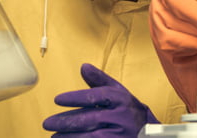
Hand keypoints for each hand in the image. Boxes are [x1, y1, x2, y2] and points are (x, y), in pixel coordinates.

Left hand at [43, 64, 158, 136]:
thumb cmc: (128, 111)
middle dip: (67, 121)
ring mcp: (121, 135)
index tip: (58, 99)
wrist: (148, 134)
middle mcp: (122, 117)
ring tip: (54, 136)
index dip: (76, 97)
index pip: (97, 96)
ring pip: (91, 137)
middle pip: (91, 119)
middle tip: (48, 123)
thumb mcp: (118, 92)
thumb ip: (99, 81)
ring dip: (70, 137)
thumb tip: (83, 66)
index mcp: (121, 99)